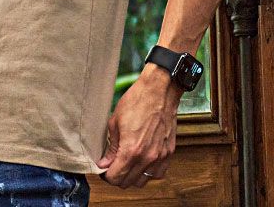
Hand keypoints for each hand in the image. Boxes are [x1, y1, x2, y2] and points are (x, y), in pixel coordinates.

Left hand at [95, 65, 181, 187]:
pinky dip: (148, 172)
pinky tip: (142, 161)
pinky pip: (158, 174)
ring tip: (127, 163)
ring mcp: (160, 157)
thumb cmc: (137, 101)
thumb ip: (111, 147)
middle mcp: (147, 158)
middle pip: (128, 183)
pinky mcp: (169, 153)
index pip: (116, 178)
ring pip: (143, 182)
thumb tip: (104, 163)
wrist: (159, 91)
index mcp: (131, 150)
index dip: (107, 176)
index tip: (104, 169)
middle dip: (118, 177)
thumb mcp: (115, 122)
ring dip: (133, 177)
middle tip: (113, 166)